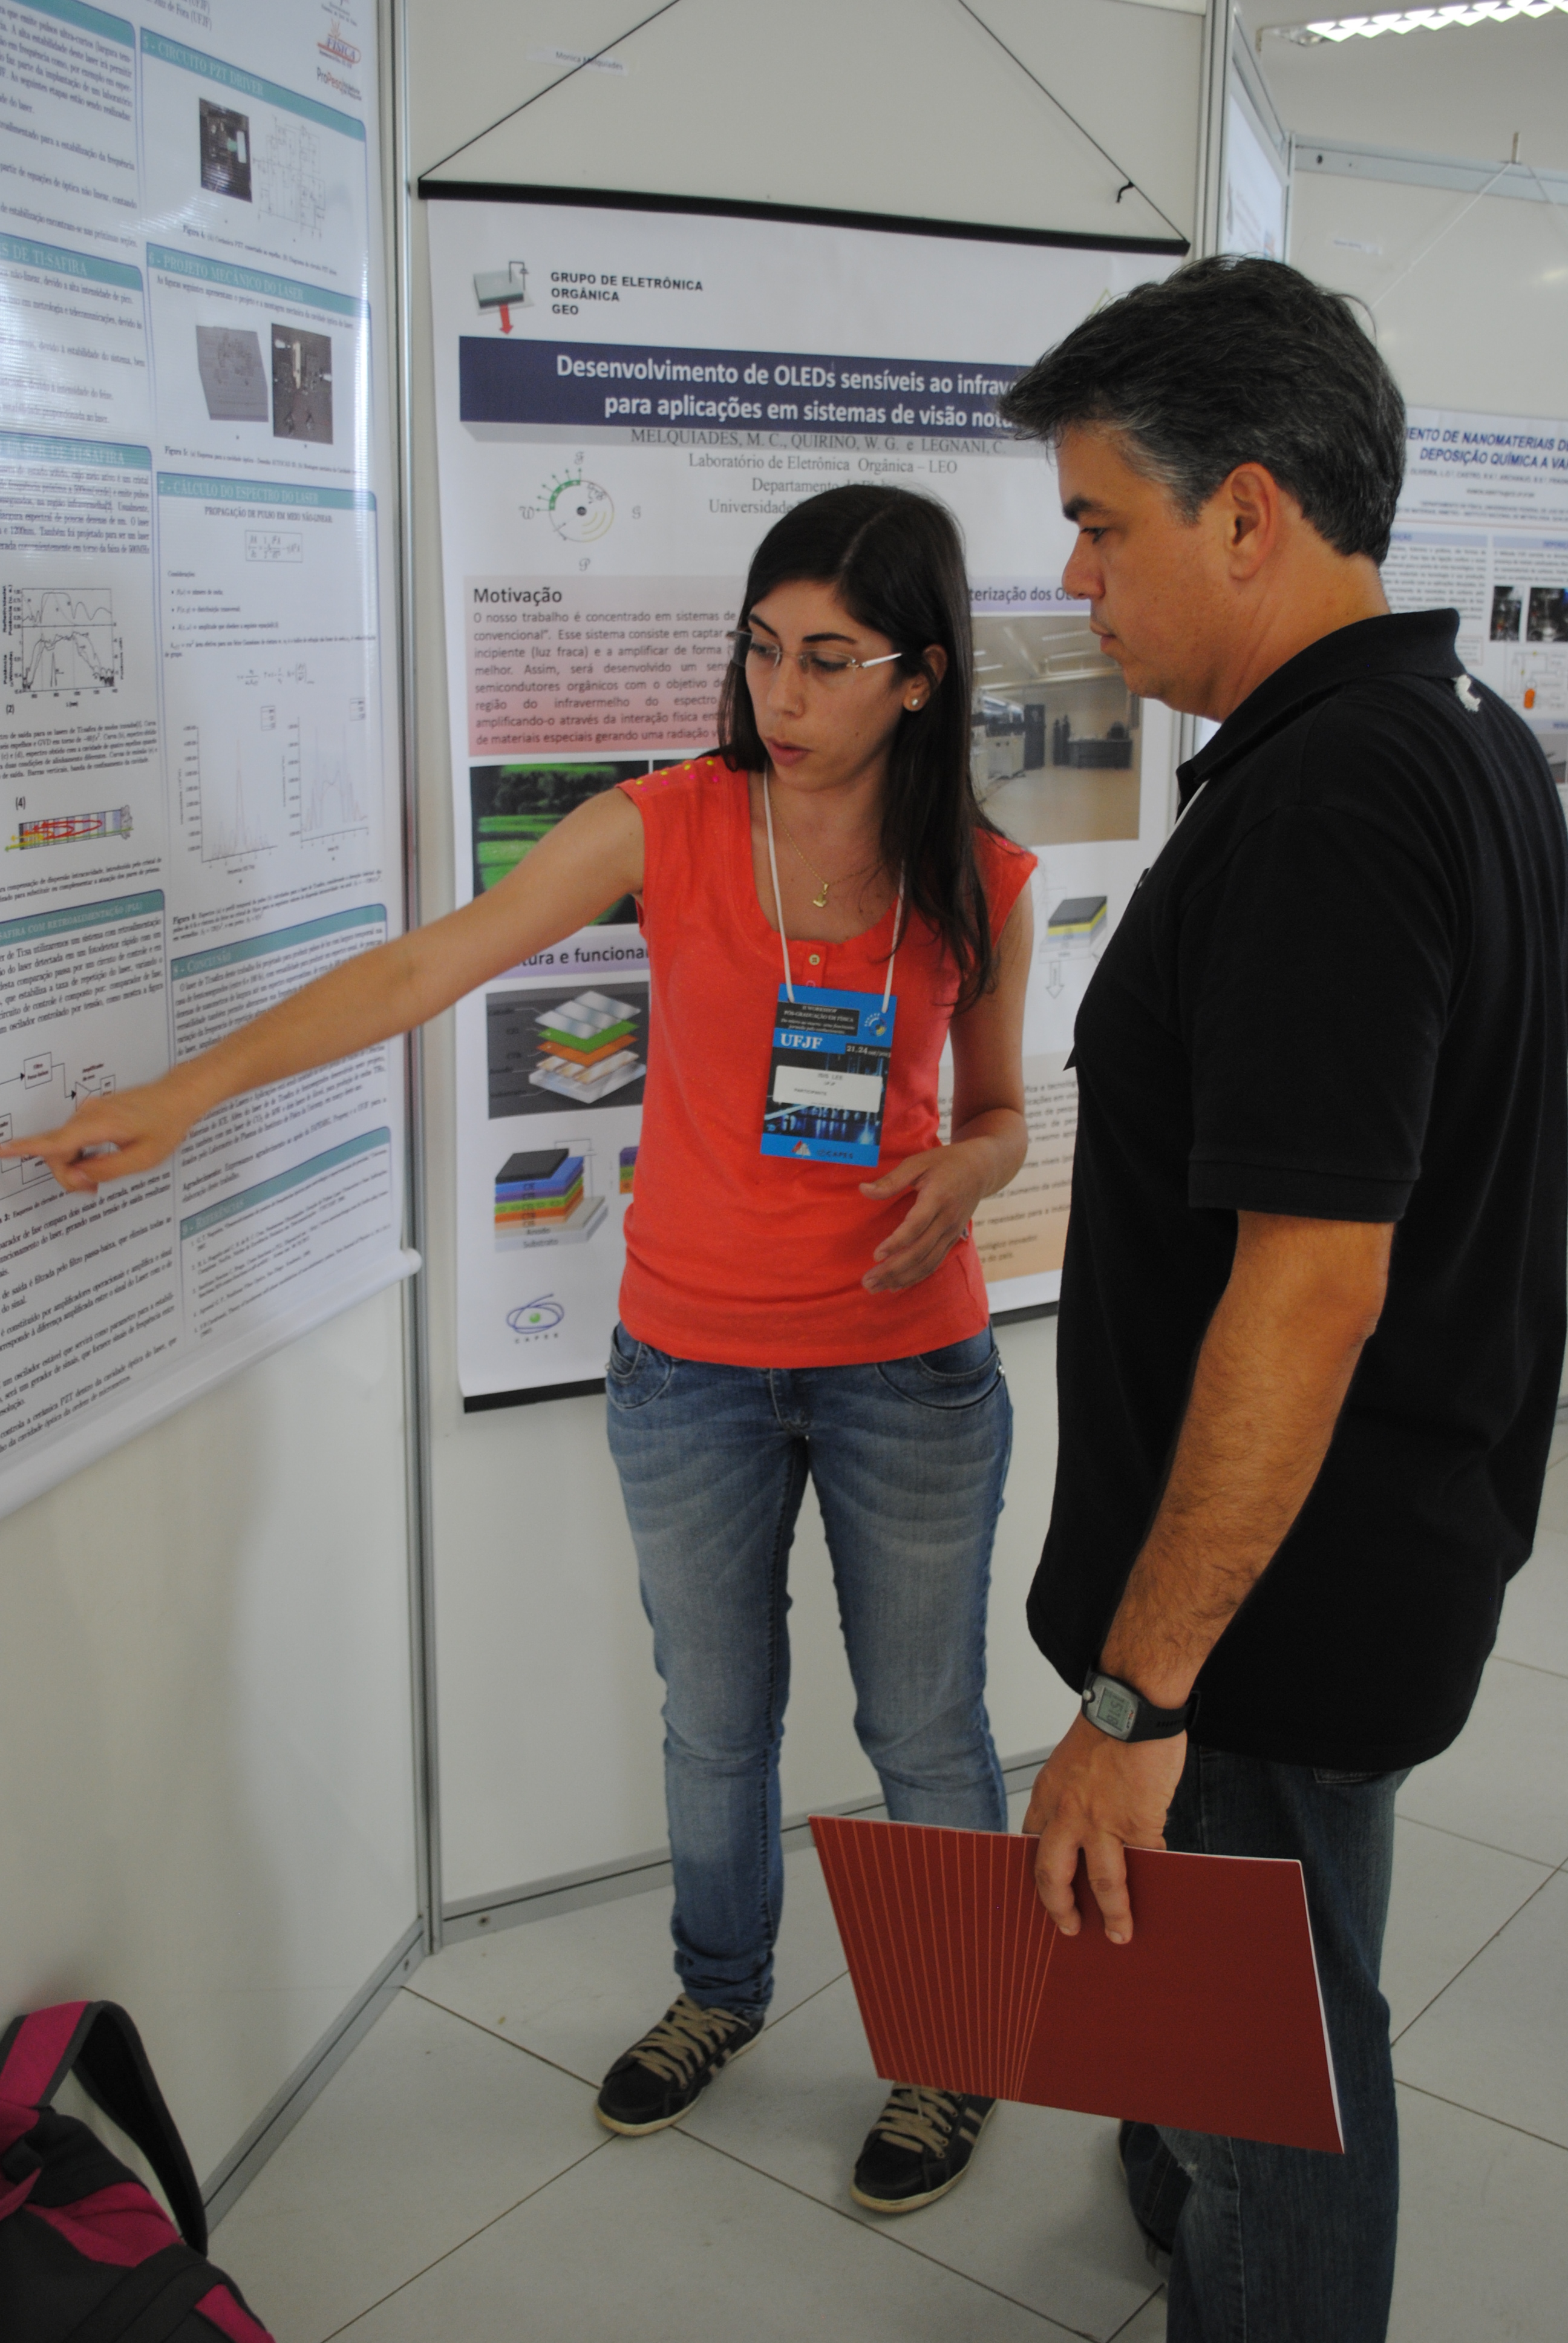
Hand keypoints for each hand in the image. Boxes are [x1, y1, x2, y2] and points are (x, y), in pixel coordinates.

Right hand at [0, 1075, 202, 1193]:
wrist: (177, 1097)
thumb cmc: (165, 1125)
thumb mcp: (143, 1159)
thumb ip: (107, 1169)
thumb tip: (78, 1176)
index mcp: (99, 1124)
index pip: (55, 1142)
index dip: (26, 1148)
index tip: (3, 1149)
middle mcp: (88, 1114)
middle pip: (57, 1151)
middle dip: (68, 1174)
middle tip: (92, 1189)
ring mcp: (89, 1111)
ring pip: (65, 1145)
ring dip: (75, 1165)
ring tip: (98, 1179)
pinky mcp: (92, 1113)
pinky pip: (75, 1137)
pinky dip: (80, 1153)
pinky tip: (97, 1162)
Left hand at [859, 1141, 989, 1291]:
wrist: (981, 1169)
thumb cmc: (945, 1162)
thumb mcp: (917, 1162)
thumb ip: (891, 1180)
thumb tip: (863, 1190)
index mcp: (937, 1198)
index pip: (916, 1226)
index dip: (896, 1243)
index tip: (876, 1255)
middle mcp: (947, 1220)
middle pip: (920, 1252)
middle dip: (893, 1269)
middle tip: (868, 1281)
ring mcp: (951, 1232)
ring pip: (927, 1263)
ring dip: (901, 1278)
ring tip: (876, 1287)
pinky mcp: (952, 1239)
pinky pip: (934, 1263)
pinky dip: (916, 1276)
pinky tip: (897, 1284)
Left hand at [1021, 1713, 1185, 1944]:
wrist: (1133, 1703)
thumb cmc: (1108, 1724)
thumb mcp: (1070, 1760)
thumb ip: (1071, 1795)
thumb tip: (1083, 1826)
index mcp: (1048, 1795)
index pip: (1031, 1845)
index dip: (1037, 1873)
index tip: (1046, 1891)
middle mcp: (1068, 1813)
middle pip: (1052, 1875)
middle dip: (1059, 1909)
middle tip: (1068, 1927)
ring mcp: (1102, 1821)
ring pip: (1102, 1882)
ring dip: (1112, 1914)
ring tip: (1118, 1933)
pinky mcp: (1138, 1822)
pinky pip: (1147, 1861)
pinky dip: (1155, 1876)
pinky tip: (1161, 1886)